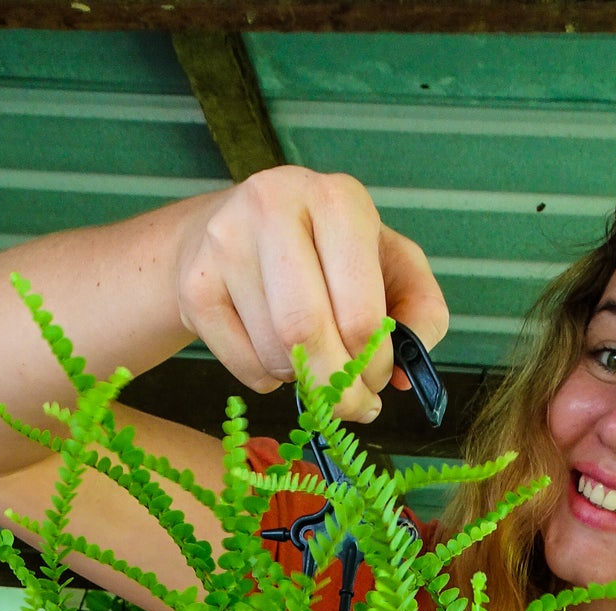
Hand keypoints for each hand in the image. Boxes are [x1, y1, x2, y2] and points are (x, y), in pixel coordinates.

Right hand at [172, 166, 448, 421]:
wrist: (236, 229)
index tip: (379, 378)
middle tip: (351, 406)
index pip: (361, 313)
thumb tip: (404, 374)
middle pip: (308, 335)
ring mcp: (225, 244)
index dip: (375, 364)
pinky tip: (275, 350)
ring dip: (303, 379)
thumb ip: (420, 312)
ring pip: (276, 355)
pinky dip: (269, 380)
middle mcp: (275, 206)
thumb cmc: (328, 253)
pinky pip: (244, 367)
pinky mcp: (195, 286)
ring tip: (311, 359)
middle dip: (338, 388)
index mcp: (338, 199)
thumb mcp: (390, 264)